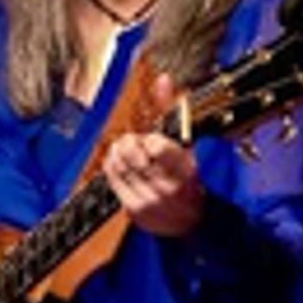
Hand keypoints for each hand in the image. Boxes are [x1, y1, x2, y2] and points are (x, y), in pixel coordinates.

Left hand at [103, 74, 205, 237]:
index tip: (152, 140)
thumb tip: (163, 80)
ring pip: (120, 165)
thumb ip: (172, 111)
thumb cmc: (187, 179)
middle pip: (133, 153)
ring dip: (118, 152)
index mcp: (185, 169)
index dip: (149, 139)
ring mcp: (149, 200)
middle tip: (133, 142)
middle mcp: (167, 186)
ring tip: (125, 150)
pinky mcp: (134, 209)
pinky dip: (112, 165)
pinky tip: (119, 162)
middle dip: (130, 142)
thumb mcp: (186, 146)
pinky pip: (112, 179)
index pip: (157, 145)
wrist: (190, 222)